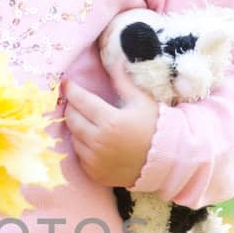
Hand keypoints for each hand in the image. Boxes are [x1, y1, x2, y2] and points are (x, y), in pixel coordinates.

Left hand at [60, 62, 159, 189]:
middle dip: (72, 107)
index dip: (71, 90)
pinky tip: (95, 141)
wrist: (166, 161)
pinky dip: (83, 147)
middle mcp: (99, 142)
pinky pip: (80, 156)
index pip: (80, 100)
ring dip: (77, 128)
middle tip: (78, 102)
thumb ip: (123, 81)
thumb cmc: (155, 127)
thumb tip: (116, 59)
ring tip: (89, 122)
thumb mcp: (142, 101)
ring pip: (73, 138)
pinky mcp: (95, 173)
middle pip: (72, 119)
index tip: (67, 83)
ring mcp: (96, 160)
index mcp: (110, 120)